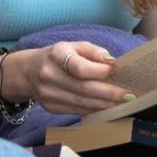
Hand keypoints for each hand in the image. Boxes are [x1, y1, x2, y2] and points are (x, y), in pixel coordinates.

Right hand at [12, 42, 130, 114]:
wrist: (27, 72)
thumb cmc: (57, 57)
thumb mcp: (73, 46)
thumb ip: (93, 52)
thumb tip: (112, 62)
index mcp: (56, 55)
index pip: (79, 67)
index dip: (99, 71)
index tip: (117, 71)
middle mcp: (49, 75)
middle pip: (83, 89)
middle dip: (109, 94)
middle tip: (129, 95)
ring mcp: (48, 94)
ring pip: (82, 103)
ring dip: (105, 105)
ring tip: (123, 104)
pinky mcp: (51, 107)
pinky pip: (77, 111)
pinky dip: (94, 110)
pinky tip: (107, 108)